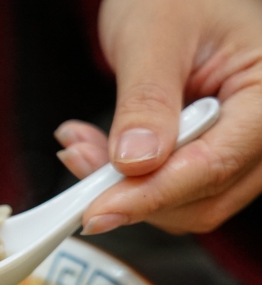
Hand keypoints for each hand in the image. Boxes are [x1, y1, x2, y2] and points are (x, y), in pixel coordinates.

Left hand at [54, 0, 261, 234]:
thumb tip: (136, 162)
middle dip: (131, 193)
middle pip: (202, 197)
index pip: (214, 165)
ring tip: (79, 147)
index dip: (152, 195)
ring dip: (121, 188)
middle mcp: (260, 130)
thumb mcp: (154, 37)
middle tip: (77, 161)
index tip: (98, 211)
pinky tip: (92, 149)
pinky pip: (165, 186)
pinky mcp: (204, 154)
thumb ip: (147, 102)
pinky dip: (122, 179)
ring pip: (181, 202)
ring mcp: (236, 146)